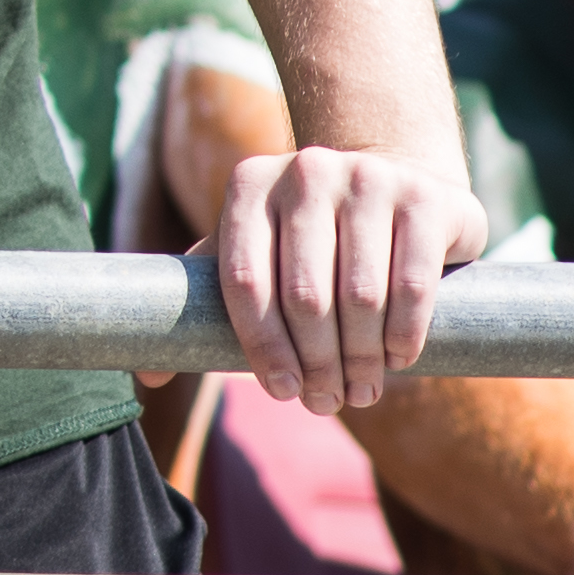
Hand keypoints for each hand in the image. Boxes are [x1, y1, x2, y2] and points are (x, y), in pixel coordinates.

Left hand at [206, 139, 482, 415]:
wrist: (398, 178)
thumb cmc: (310, 235)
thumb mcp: (254, 250)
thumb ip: (202, 300)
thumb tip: (148, 376)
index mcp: (250, 185)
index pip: (244, 280)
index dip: (261, 346)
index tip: (281, 390)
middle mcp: (306, 172)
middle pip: (304, 296)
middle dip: (316, 364)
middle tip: (327, 403)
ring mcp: (369, 179)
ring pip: (360, 298)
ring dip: (362, 361)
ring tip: (362, 391)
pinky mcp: (425, 199)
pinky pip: (411, 287)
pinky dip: (404, 336)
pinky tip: (398, 360)